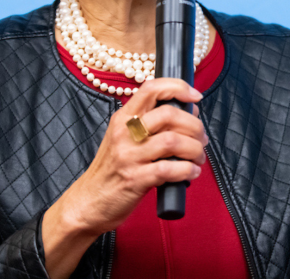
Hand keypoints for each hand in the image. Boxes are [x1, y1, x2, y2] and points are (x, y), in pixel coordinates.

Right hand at [42, 78, 207, 278]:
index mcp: (123, 118)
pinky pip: (169, 169)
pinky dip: (187, 170)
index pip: (151, 88)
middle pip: (169, 114)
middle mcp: (125, 133)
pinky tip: (191, 172)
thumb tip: (190, 113)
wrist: (88, 202)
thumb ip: (152, 124)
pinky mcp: (134, 179)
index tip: (196, 96)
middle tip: (201, 138)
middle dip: (194, 125)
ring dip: (194, 149)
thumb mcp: (125, 138)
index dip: (178, 87)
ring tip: (198, 157)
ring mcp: (128, 156)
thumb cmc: (112, 169)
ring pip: (172, 141)